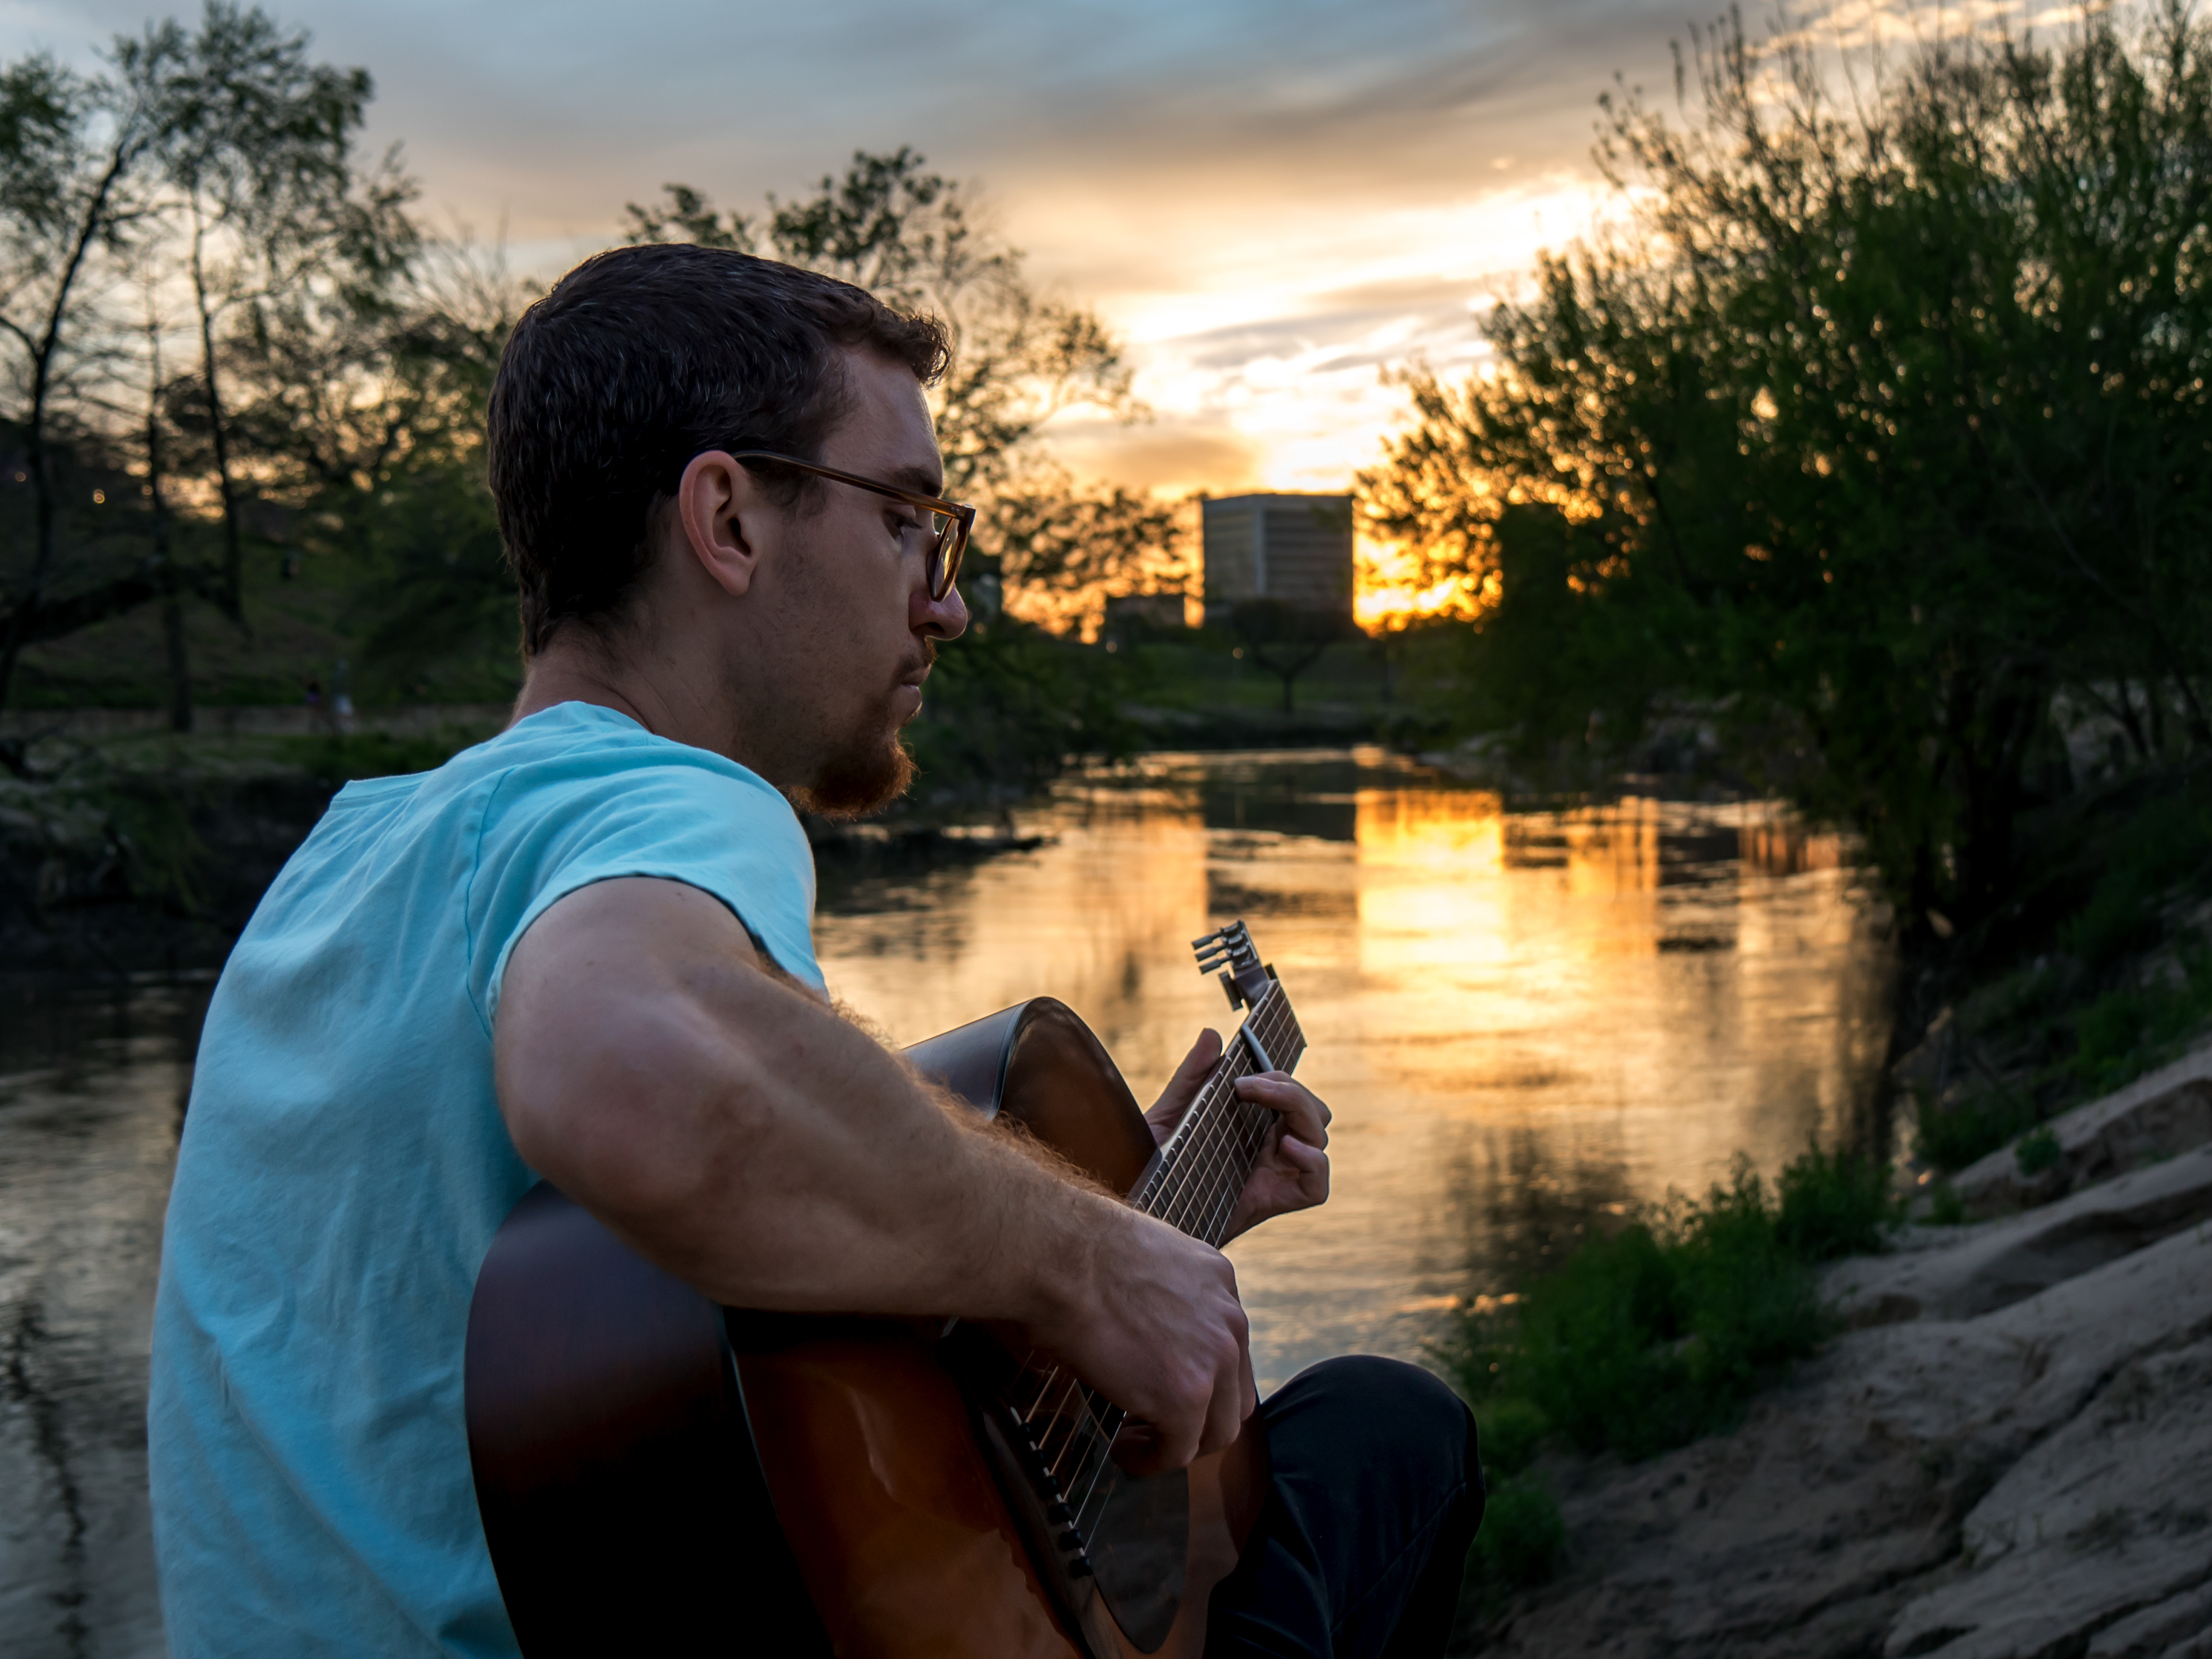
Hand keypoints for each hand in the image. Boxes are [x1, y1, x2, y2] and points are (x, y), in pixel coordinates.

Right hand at [1019, 1207, 1254, 1476]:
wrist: (1058, 1257)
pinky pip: (1179, 1452)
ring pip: (1218, 1430)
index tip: (1158, 1385)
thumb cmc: (1074, 1252)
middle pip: (1235, 1395)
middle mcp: (1230, 1320)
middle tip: (1153, 1422)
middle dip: (1199, 1418)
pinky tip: (1121, 1450)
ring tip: (1133, 1439)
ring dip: (1178, 1443)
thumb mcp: (1140, 1262)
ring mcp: (1214, 1360)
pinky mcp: (1186, 1397)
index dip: (1199, 1377)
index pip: (1229, 1349)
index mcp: (1219, 1280)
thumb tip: (1141, 1331)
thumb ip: (1158, 1298)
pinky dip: (1151, 1461)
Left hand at [1146, 1030, 1331, 1243]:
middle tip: (1246, 1086)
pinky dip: (1313, 1160)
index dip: (1279, 1077)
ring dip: (1300, 1110)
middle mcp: (1273, 1146)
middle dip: (1289, 1088)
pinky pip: (1319, 1183)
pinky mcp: (1280, 1200)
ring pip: (1319, 1134)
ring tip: (1262, 1104)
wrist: (1144, 1210)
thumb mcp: (1169, 1116)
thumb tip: (1212, 1034)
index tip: (1244, 1073)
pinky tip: (1287, 1147)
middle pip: (1311, 1108)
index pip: (1289, 1092)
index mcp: (1255, 1123)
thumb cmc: (1156, 1166)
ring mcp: (1280, 1172)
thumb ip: (1192, 1077)